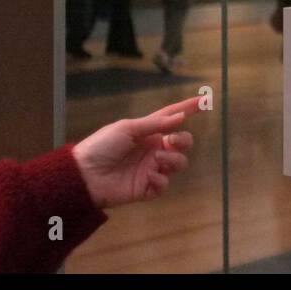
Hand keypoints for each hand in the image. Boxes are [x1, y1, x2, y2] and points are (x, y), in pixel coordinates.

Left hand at [72, 96, 200, 208]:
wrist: (84, 175)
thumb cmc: (102, 146)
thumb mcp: (127, 128)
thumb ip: (156, 124)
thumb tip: (182, 117)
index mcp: (147, 132)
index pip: (172, 118)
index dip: (188, 109)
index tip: (205, 101)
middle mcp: (153, 149)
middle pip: (183, 143)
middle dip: (183, 141)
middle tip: (170, 143)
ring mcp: (151, 168)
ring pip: (179, 164)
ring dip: (172, 161)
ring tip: (156, 161)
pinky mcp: (147, 188)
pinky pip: (164, 184)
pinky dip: (160, 180)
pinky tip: (147, 177)